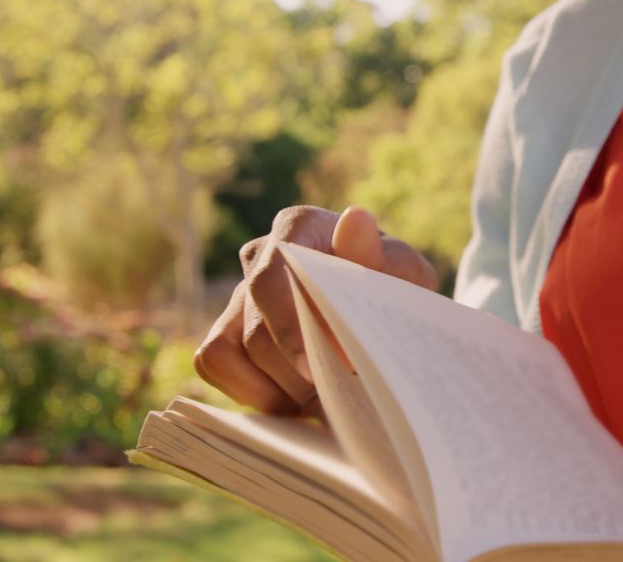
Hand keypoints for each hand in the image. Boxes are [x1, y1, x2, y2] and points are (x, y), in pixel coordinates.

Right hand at [193, 205, 437, 415]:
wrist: (379, 312)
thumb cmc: (391, 288)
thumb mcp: (405, 274)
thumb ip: (386, 256)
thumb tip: (356, 222)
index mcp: (300, 228)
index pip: (271, 276)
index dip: (289, 327)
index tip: (320, 366)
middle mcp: (259, 254)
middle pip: (256, 328)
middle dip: (296, 372)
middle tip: (336, 399)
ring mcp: (237, 294)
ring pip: (236, 351)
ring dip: (282, 388)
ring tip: (326, 400)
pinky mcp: (224, 331)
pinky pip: (216, 365)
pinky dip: (254, 392)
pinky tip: (295, 401)